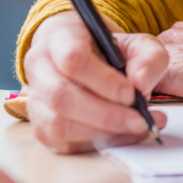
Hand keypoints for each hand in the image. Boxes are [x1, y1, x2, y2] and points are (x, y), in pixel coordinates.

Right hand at [24, 11, 168, 153]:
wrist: (83, 53)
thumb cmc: (108, 47)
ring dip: (100, 133)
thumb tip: (142, 84)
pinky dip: (93, 144)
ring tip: (134, 129)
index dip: (103, 80)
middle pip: (61, 96)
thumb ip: (147, 58)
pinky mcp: (39, 125)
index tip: (131, 93)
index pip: (73, 59)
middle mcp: (39, 66)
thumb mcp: (135, 42)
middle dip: (105, 115)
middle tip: (140, 121)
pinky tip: (118, 136)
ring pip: (56, 124)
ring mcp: (35, 98)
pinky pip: (60, 143)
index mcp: (60, 37)